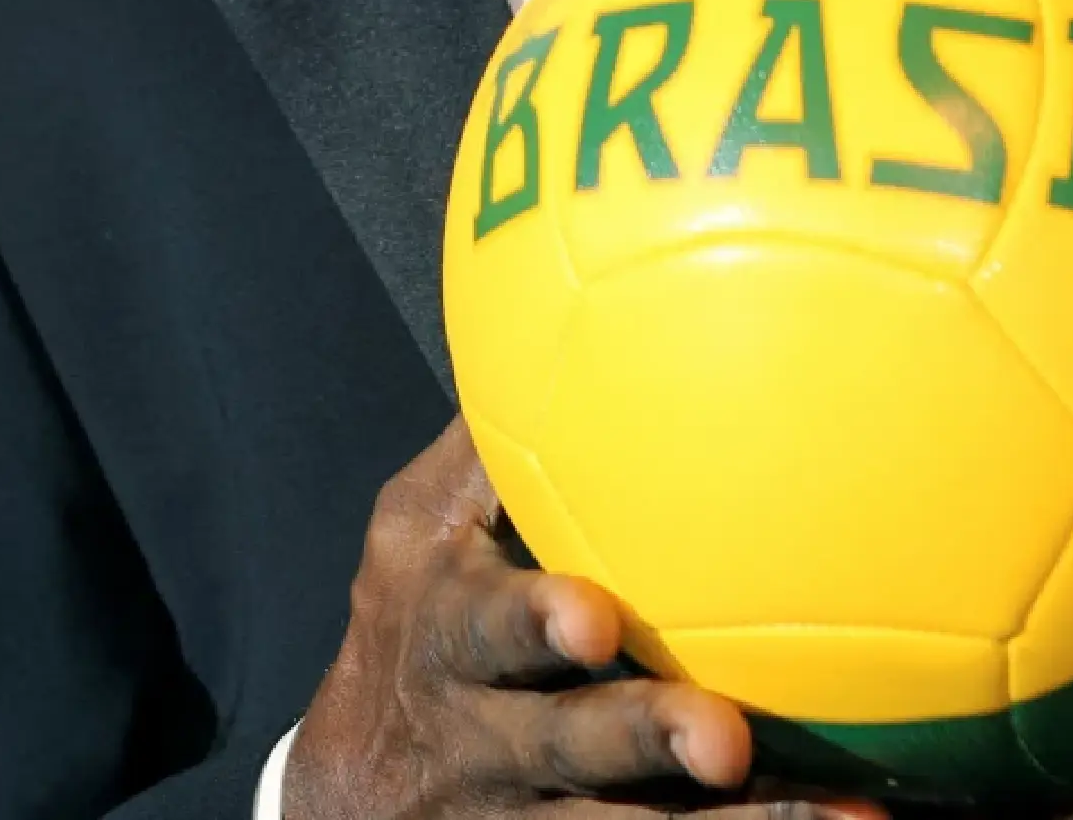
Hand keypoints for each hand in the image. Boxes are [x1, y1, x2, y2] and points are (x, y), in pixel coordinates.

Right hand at [284, 419, 880, 819]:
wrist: (347, 796)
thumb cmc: (412, 615)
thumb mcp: (416, 526)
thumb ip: (488, 440)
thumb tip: (557, 301)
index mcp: (446, 632)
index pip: (483, 628)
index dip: (533, 624)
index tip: (594, 617)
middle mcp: (483, 737)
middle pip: (564, 749)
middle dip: (643, 740)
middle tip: (726, 738)